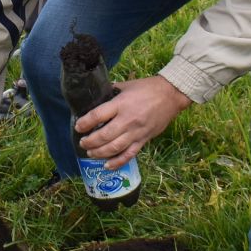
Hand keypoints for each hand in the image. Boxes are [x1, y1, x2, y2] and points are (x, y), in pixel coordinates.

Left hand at [73, 76, 191, 167]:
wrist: (171, 95)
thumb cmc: (148, 88)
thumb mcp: (127, 85)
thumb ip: (112, 91)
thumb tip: (98, 94)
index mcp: (121, 104)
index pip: (98, 116)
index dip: (85, 123)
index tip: (78, 127)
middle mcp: (127, 120)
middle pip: (104, 136)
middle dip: (90, 141)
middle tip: (83, 142)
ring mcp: (136, 132)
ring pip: (114, 148)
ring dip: (99, 153)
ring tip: (90, 153)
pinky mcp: (144, 140)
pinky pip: (129, 154)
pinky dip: (117, 162)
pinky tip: (107, 165)